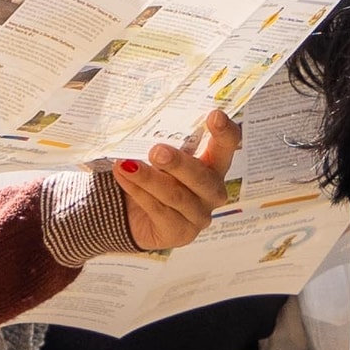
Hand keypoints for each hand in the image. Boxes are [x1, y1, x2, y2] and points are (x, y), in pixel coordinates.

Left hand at [114, 110, 242, 256]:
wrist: (133, 215)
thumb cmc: (153, 177)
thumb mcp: (159, 158)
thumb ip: (160, 144)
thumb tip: (142, 124)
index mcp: (214, 165)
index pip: (227, 146)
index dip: (225, 132)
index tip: (214, 115)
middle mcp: (213, 191)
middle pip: (202, 177)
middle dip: (179, 163)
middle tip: (157, 151)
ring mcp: (200, 215)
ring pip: (175, 195)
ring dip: (148, 178)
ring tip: (125, 164)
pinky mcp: (181, 233)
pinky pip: (159, 210)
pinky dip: (138, 192)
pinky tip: (123, 178)